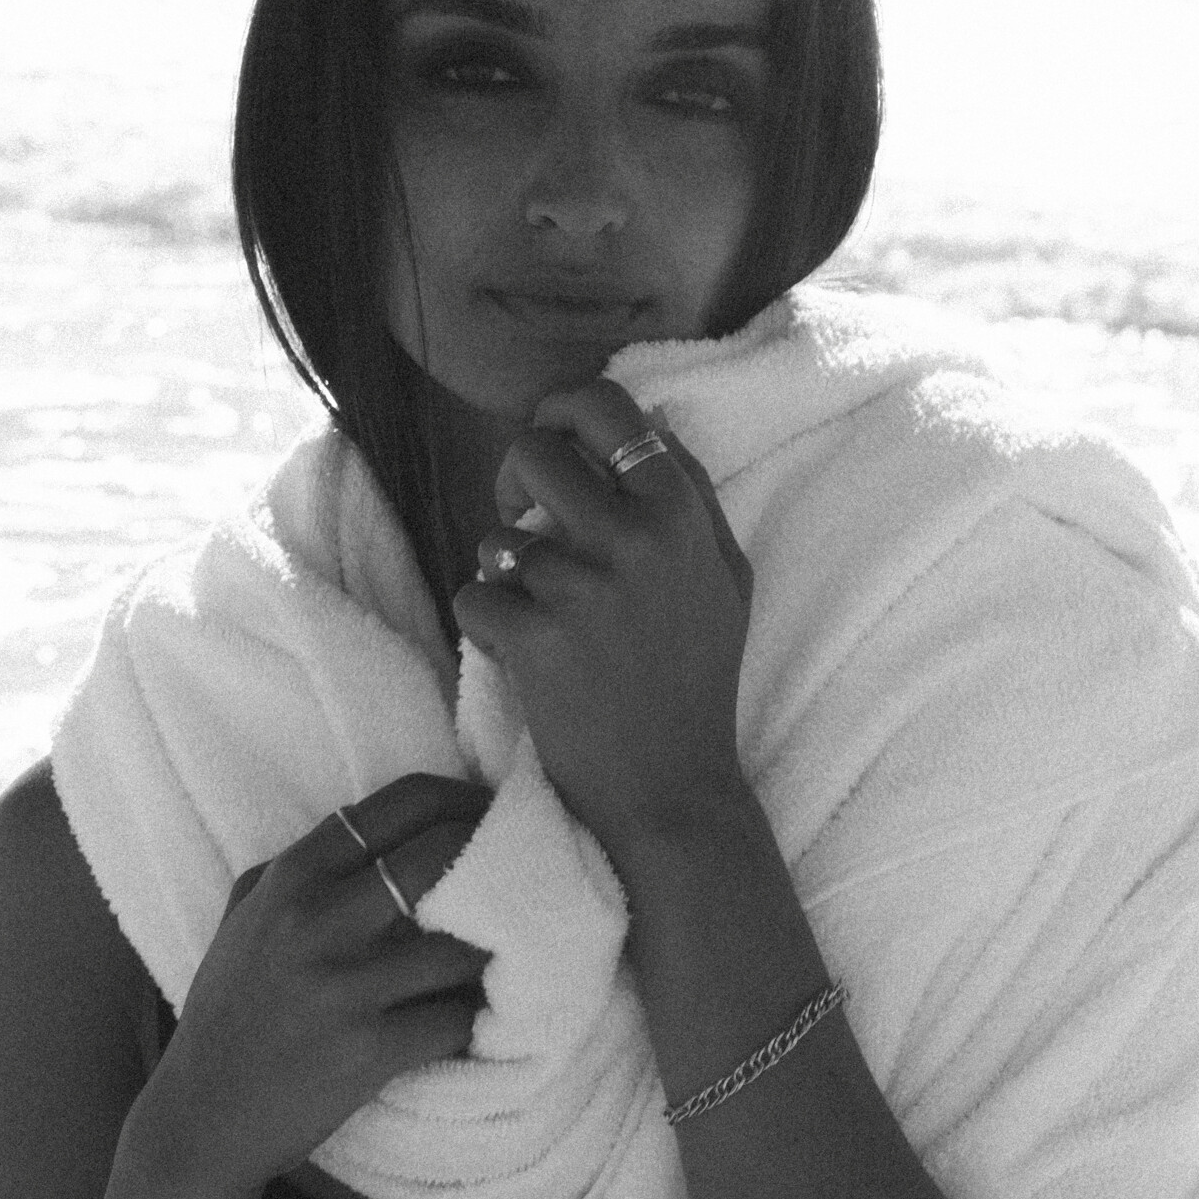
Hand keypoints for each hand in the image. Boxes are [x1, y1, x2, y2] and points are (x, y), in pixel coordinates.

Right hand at [129, 772, 492, 1198]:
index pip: (399, 805)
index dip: (464, 800)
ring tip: (516, 957)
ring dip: (499, 953)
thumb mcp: (248, 917)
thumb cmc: (232, 1012)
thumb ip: (310, 869)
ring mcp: (343, 988)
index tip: (497, 816)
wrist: (202, 1118)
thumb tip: (402, 831)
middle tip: (532, 876)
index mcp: (290, 878)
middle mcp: (315, 921)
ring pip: (463, 946)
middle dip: (501, 861)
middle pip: (444, 855)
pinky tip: (488, 1021)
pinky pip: (457, 1019)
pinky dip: (480, 1020)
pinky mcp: (369, 1052)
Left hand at [451, 379, 753, 875]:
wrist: (672, 790)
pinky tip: (527, 660)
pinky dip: (488, 627)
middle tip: (522, 524)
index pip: (606, 407)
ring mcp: (581, 587)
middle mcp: (633, 537)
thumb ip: (691, 498)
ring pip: (497, 536)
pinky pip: (474, 594)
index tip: (548, 437)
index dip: (560, 411)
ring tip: (543, 619)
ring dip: (506, 575)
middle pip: (533, 455)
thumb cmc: (695, 682)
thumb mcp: (724, 581)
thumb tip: (650, 420)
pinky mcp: (533, 636)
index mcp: (680, 513)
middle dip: (513, 485)